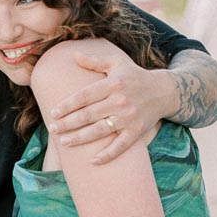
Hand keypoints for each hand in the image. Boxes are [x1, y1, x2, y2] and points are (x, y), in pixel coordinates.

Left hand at [47, 46, 175, 163]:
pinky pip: (120, 146)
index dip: (67, 105)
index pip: (85, 96)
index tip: (53, 113)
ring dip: (80, 138)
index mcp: (113, 83)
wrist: (164, 91)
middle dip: (68, 123)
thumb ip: (95, 61)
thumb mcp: (117, 63)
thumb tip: (74, 55)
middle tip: (52, 129)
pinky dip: (107, 154)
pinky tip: (93, 161)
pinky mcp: (137, 131)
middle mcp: (120, 100)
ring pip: (100, 130)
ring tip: (63, 142)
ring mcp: (129, 117)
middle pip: (88, 114)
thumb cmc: (135, 76)